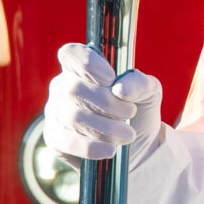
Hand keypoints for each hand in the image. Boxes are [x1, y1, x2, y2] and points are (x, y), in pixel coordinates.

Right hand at [42, 45, 162, 162]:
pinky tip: (110, 149)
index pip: (71, 54)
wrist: (135, 148)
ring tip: (128, 135)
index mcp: (83, 68)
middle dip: (106, 103)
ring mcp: (56, 113)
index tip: (110, 78)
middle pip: (74, 89)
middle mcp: (64, 87)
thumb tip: (120, 88)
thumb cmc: (137, 112)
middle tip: (129, 113)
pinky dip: (91, 147)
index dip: (88, 63)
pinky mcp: (54, 138)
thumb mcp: (149, 93)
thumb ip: (140, 83)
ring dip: (105, 127)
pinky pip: (66, 141)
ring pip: (73, 117)